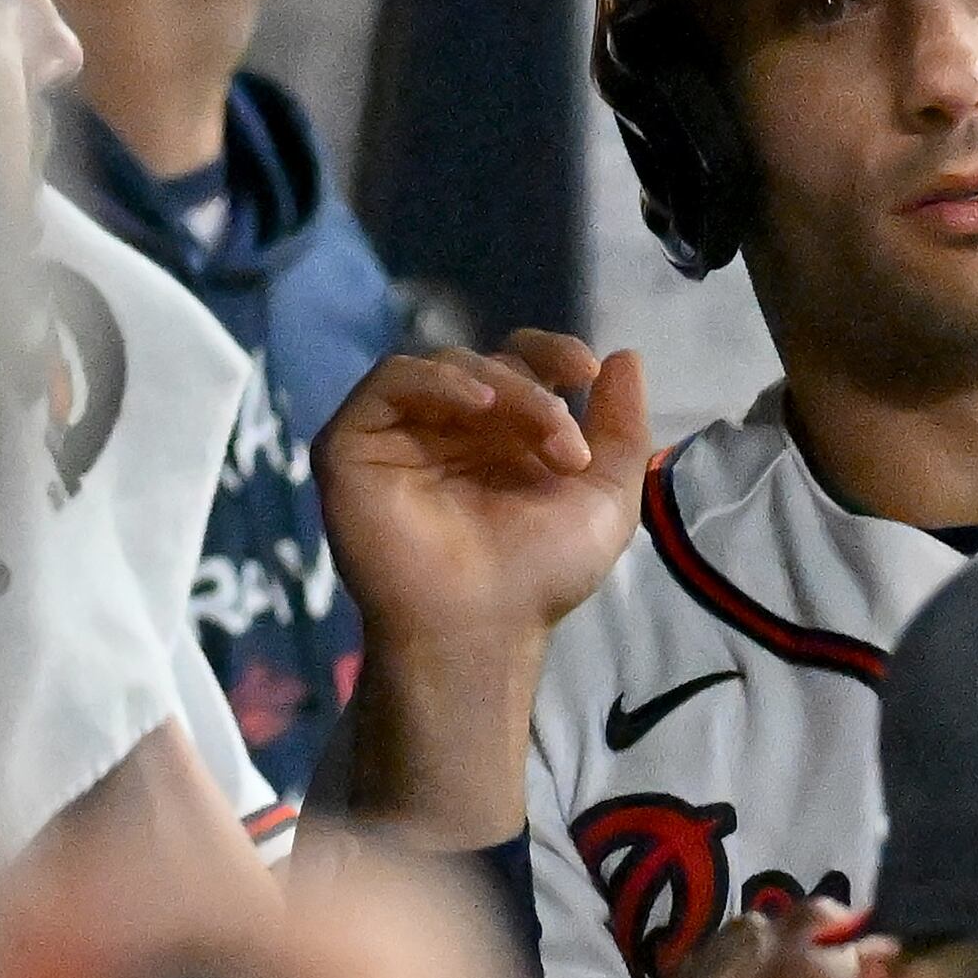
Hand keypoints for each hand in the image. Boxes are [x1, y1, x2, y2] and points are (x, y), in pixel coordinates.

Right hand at [322, 330, 649, 655]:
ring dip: (502, 384)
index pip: (517, 362)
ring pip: (444, 366)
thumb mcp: (607, 495)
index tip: (586, 370)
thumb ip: (622, 425)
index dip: (551, 351)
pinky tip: (480, 405)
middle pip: (487, 364)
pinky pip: (388, 381)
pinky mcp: (353, 446)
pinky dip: (438, 379)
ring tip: (542, 431)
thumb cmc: (542, 572)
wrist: (482, 625)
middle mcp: (448, 430)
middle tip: (566, 444)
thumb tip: (625, 355)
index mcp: (500, 436)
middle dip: (535, 389)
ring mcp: (398, 436)